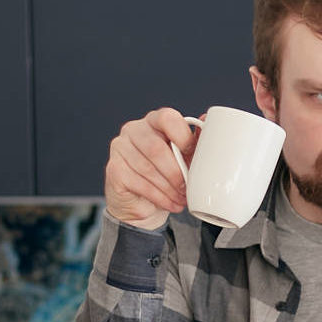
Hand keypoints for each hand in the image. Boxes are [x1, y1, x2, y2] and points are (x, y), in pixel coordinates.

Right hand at [104, 107, 198, 229]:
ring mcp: (120, 148)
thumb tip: (207, 118)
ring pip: (148, 169)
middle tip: (187, 187)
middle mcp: (133, 130)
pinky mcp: (114, 169)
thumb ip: (195, 141)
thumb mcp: (185, 158)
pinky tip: (170, 203)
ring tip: (182, 198)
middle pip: (156, 148)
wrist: (144, 202)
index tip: (193, 156)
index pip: (167, 118)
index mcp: (154, 120)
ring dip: (169, 188)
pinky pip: (139, 183)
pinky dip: (159, 197)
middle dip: (176, 172)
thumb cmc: (167, 174)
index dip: (183, 138)